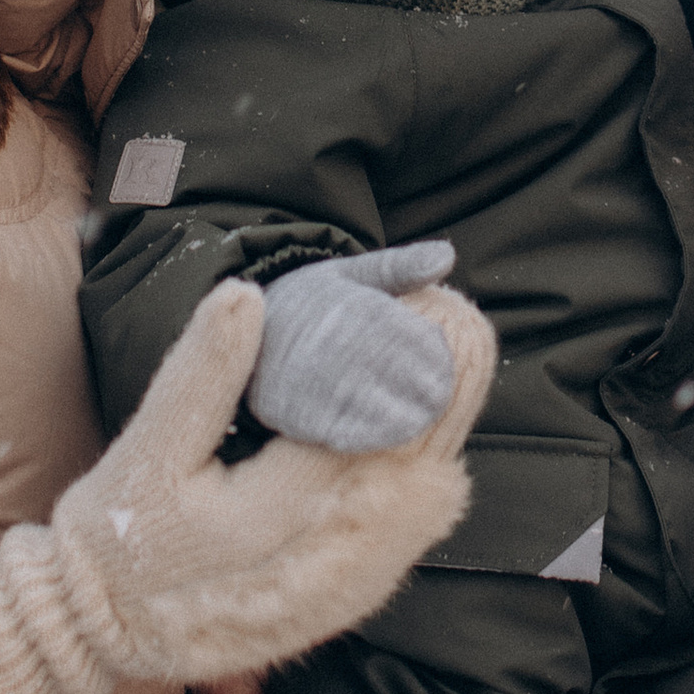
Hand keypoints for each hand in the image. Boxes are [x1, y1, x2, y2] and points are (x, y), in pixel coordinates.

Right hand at [0, 276, 496, 693]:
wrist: (100, 630)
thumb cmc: (118, 532)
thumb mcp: (145, 447)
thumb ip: (201, 375)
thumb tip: (246, 295)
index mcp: (268, 518)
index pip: (370, 429)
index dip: (411, 363)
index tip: (427, 302)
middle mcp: (320, 564)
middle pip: (418, 463)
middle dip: (447, 383)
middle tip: (453, 314)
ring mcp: (341, 592)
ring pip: (430, 502)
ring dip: (447, 427)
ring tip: (451, 353)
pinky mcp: (346, 605)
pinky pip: (414, 538)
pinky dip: (432, 480)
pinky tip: (431, 434)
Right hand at [250, 241, 462, 451]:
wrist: (246, 330)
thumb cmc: (312, 302)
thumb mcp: (352, 273)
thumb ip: (400, 267)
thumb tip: (447, 255)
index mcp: (345, 305)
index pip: (399, 331)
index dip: (429, 354)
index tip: (446, 370)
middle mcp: (325, 341)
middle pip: (383, 368)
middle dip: (417, 387)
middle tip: (439, 403)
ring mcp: (305, 378)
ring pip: (361, 402)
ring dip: (395, 415)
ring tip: (419, 423)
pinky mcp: (288, 410)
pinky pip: (331, 429)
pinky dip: (361, 436)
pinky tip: (383, 438)